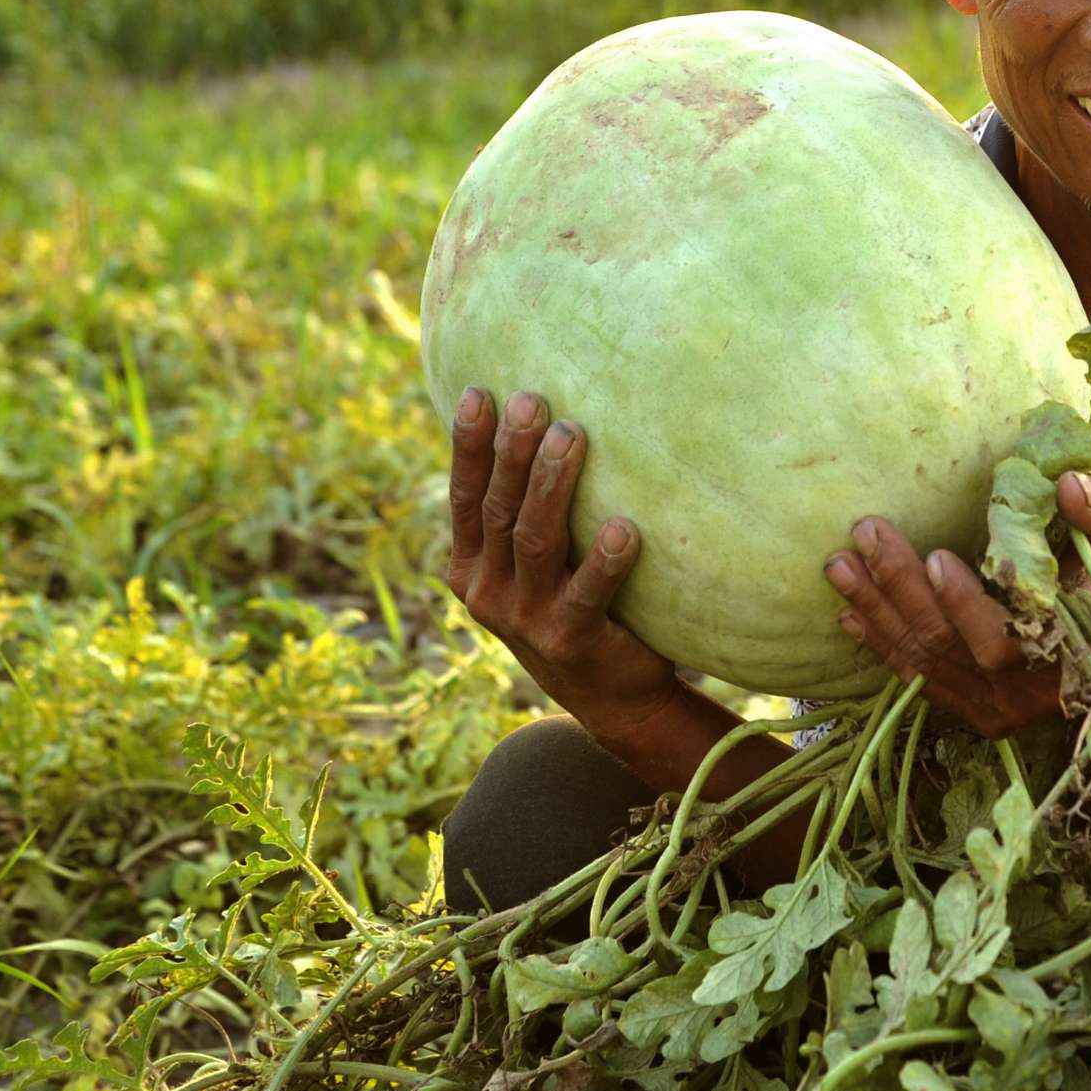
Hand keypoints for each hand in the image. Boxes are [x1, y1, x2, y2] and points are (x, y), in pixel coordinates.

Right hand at [448, 386, 677, 728]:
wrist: (612, 698)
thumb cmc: (578, 606)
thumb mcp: (536, 564)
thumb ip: (525, 513)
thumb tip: (544, 422)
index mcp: (471, 569)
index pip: (465, 498)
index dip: (467, 446)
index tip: (479, 393)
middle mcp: (489, 593)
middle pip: (498, 511)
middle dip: (512, 452)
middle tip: (532, 401)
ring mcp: (527, 620)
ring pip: (535, 541)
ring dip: (552, 485)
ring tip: (573, 435)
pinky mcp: (572, 642)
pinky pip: (589, 594)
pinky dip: (605, 559)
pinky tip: (625, 527)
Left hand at [825, 470, 1090, 738]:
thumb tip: (1068, 483)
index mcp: (1060, 653)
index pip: (1001, 639)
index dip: (963, 604)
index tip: (935, 555)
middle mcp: (1021, 693)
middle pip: (946, 646)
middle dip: (900, 589)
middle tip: (866, 536)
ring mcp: (993, 709)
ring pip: (923, 662)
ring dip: (876, 612)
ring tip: (840, 567)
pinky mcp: (972, 712)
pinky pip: (918, 679)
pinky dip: (881, 645)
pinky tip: (849, 615)